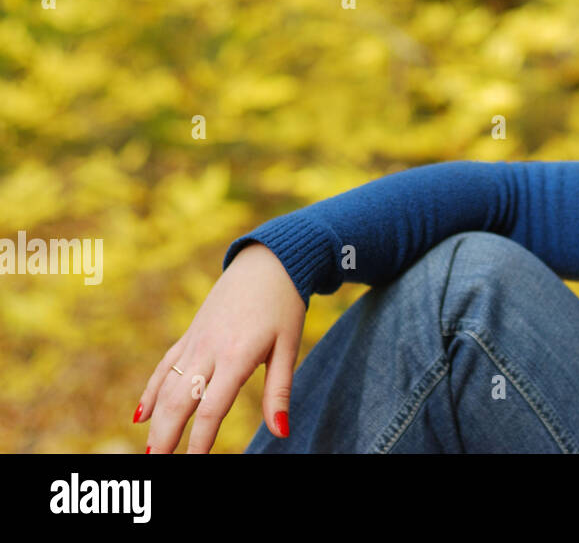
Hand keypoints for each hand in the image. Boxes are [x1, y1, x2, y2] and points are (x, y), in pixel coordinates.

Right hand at [136, 241, 305, 452]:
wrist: (270, 261)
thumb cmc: (285, 305)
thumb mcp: (289, 347)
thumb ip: (279, 392)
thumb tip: (281, 432)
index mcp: (237, 355)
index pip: (211, 408)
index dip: (200, 440)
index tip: (194, 463)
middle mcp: (209, 349)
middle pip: (178, 401)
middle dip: (166, 436)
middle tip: (157, 465)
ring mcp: (195, 340)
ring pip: (166, 386)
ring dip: (155, 420)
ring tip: (151, 451)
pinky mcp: (190, 334)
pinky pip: (164, 366)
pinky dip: (150, 391)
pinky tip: (140, 416)